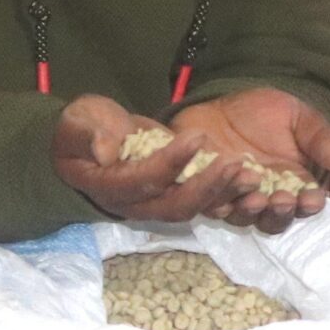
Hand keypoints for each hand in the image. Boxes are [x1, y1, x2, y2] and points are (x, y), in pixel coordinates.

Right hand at [52, 94, 246, 221]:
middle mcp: (137, 204)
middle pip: (176, 206)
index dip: (171, 163)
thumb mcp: (77, 122)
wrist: (89, 141)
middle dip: (208, 186)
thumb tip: (106, 150)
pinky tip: (252, 177)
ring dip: (226, 193)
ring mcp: (159, 204)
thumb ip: (87, 134)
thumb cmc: (80, 129)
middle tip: (236, 163)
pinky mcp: (176, 195)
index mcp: (110, 187)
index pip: (145, 181)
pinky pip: (205, 200)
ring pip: (196, 207)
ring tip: (252, 174)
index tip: (196, 137)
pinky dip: (228, 192)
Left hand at [171, 89, 329, 232]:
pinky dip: (214, 202)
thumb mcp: (298, 118)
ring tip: (254, 196)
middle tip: (282, 200)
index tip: (311, 199)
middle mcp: (265, 199)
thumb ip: (319, 139)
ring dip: (249, 210)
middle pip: (273, 220)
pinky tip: (219, 197)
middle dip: (279, 212)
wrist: (220, 105)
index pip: (305, 205)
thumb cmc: (264, 114)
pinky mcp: (203, 192)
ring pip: (241, 216)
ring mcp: (233, 199)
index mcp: (293, 186)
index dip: (309, 205)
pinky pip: (207, 204)